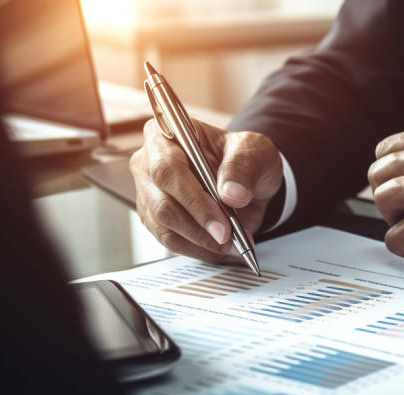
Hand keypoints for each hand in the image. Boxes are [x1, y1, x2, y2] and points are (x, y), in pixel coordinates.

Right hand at [129, 119, 283, 262]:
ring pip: (165, 228)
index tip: (221, 222)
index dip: (193, 199)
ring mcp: (149, 194)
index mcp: (166, 136)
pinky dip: (201, 250)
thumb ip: (244, 167)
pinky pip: (173, 242)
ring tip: (235, 244)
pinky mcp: (156, 219)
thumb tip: (232, 194)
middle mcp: (148, 164)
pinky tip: (224, 248)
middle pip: (161, 204)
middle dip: (199, 227)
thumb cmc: (245, 158)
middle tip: (230, 238)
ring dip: (202, 242)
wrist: (247, 179)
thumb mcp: (255, 151)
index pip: (167, 169)